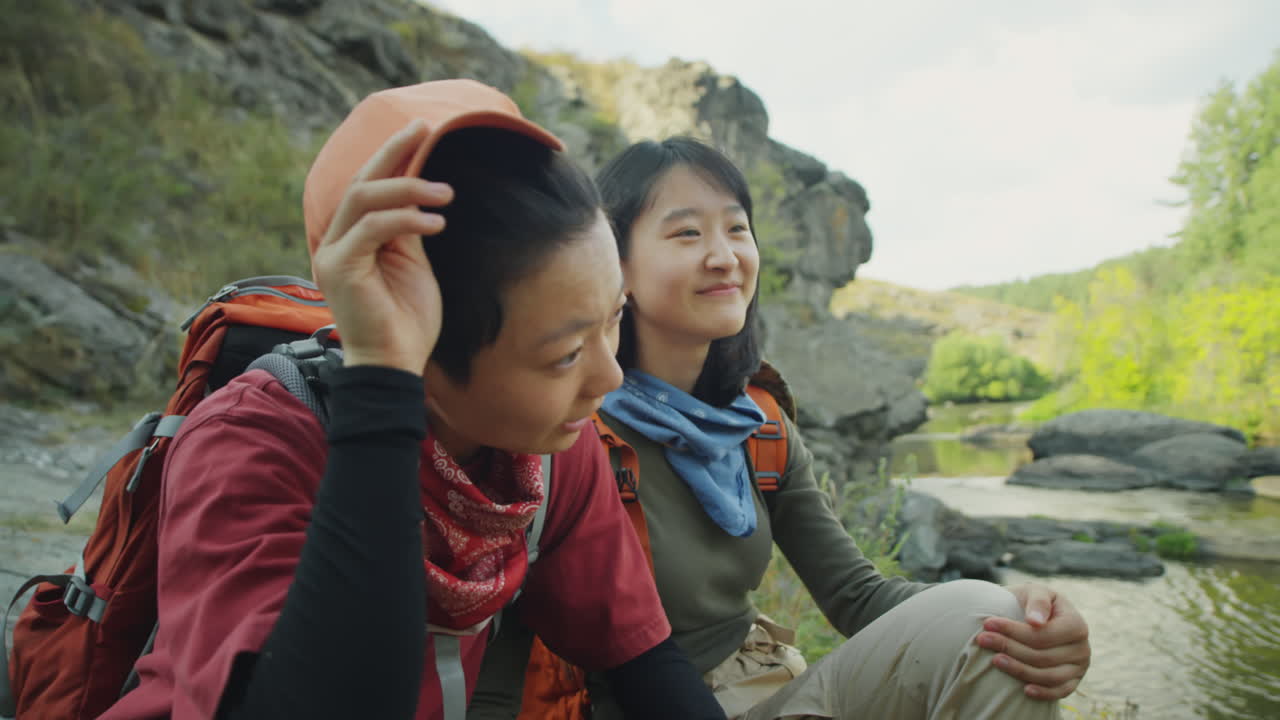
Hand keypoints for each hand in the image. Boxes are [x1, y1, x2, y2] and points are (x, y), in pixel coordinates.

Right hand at [311, 119, 453, 373]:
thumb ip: (408, 228)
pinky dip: (406, 218)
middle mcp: (334, 243)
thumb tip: (422, 191)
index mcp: (350, 241)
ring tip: (446, 193)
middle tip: (422, 129)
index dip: (391, 156)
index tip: (420, 131)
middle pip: (359, 182)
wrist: (396, 365)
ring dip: (408, 187)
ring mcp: (333, 255)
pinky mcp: (341, 268)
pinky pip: (372, 227)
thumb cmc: (408, 321)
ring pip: (363, 198)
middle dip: (392, 152)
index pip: (366, 186)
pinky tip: (436, 222)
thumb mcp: (412, 263)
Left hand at [975, 583, 1090, 700]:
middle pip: (1042, 656)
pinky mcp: (1073, 681)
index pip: (1043, 635)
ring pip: (1048, 675)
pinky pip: (1060, 692)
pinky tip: (1024, 690)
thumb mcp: (1036, 592)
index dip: (1014, 631)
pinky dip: (1043, 693)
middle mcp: (1082, 648)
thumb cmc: (1033, 602)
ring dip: (1019, 669)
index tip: (987, 623)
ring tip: (994, 660)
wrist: (1036, 617)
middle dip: (1009, 647)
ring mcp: (1079, 667)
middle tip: (982, 639)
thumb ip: (1038, 601)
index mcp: (1076, 624)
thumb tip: (1035, 621)